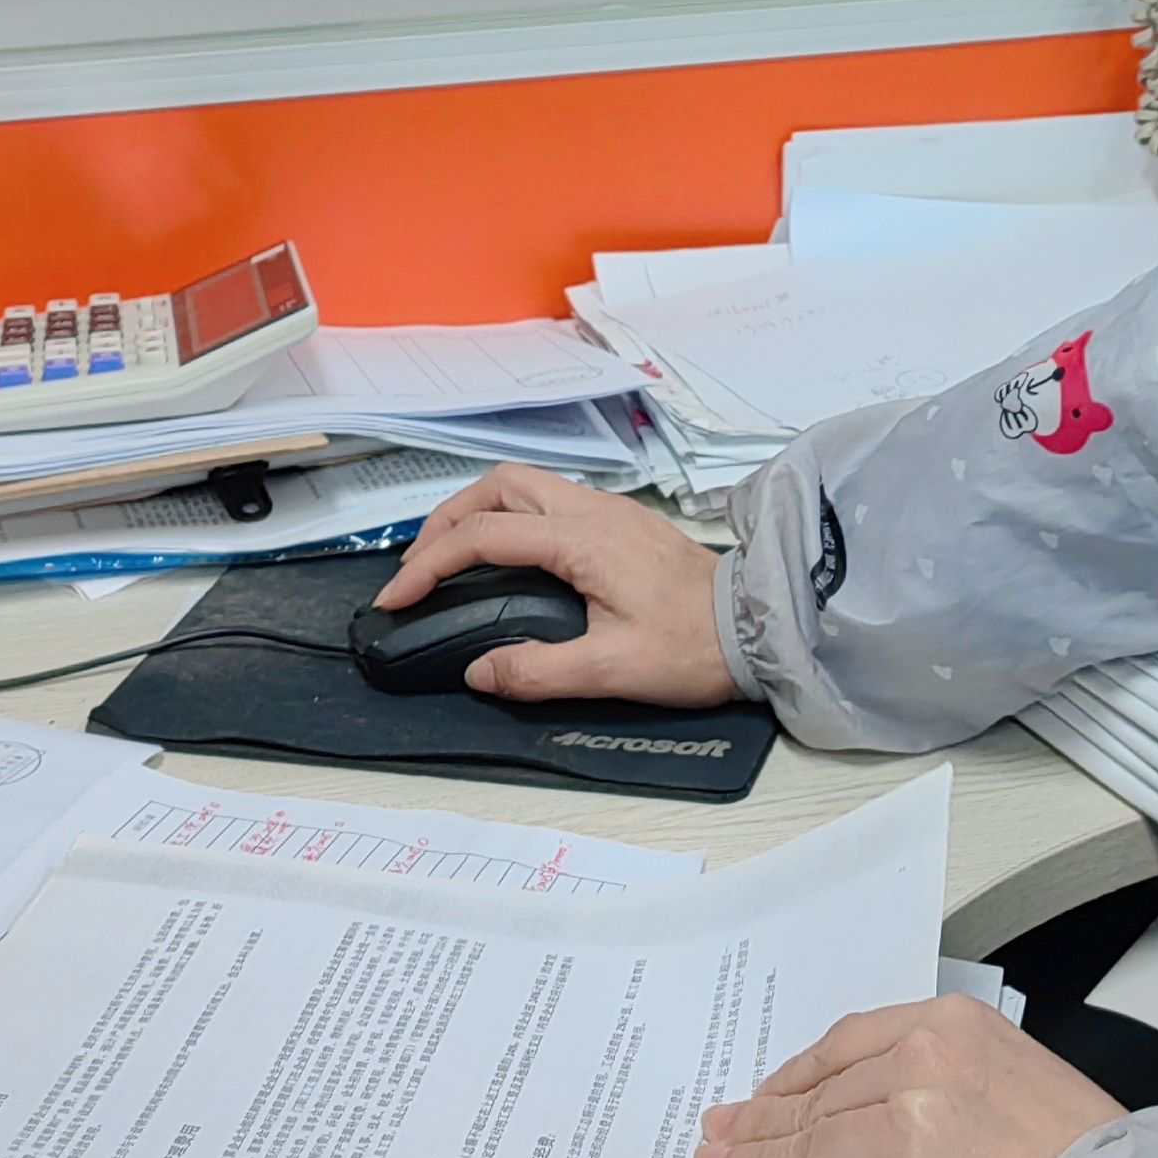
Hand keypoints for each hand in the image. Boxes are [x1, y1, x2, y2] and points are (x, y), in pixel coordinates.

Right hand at [373, 463, 735, 706]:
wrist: (759, 626)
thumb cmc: (696, 646)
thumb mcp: (612, 671)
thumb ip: (537, 671)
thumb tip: (479, 671)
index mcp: (583, 539)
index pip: (484, 535)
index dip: (430, 564)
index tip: (398, 597)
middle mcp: (593, 511)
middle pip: (499, 486)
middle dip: (447, 519)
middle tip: (420, 567)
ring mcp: (609, 511)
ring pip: (524, 486)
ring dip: (478, 512)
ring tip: (450, 558)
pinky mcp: (621, 523)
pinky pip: (549, 501)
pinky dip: (510, 519)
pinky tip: (505, 557)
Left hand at [693, 997, 1123, 1157]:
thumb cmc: (1078, 1149)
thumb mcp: (1006, 1069)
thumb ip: (928, 1077)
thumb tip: (852, 1113)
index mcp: (946, 1025)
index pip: (842, 1045)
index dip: (791, 1077)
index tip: (757, 1095)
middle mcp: (922, 1070)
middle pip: (816, 1100)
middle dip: (758, 1124)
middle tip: (716, 1139)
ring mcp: (910, 1138)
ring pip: (813, 1154)